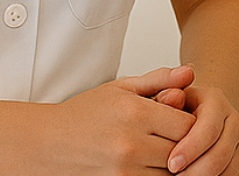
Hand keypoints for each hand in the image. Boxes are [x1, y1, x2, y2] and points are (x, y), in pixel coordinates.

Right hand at [44, 65, 198, 174]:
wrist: (47, 144)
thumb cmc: (83, 115)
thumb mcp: (121, 88)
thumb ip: (159, 80)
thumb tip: (191, 72)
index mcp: (136, 113)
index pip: (188, 125)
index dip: (191, 124)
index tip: (182, 121)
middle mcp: (132, 144)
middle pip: (183, 151)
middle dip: (185, 145)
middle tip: (175, 138)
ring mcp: (125, 172)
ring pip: (171, 173)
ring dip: (172, 164)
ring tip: (161, 150)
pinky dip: (156, 175)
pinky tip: (148, 163)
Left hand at [162, 80, 238, 175]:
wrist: (195, 112)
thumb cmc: (177, 107)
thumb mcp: (168, 98)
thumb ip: (166, 97)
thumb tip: (170, 99)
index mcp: (216, 102)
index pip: (209, 129)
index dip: (191, 149)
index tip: (172, 164)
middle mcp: (233, 121)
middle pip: (221, 154)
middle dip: (196, 170)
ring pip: (228, 169)